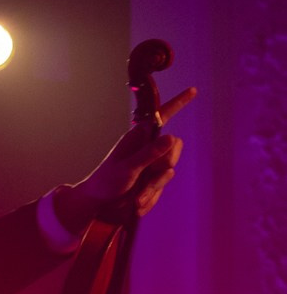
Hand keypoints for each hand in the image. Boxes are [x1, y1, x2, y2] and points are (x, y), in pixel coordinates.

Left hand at [53, 90, 194, 234]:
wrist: (99, 203)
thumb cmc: (107, 182)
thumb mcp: (127, 169)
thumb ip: (149, 154)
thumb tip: (171, 137)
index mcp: (139, 137)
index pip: (162, 116)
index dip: (178, 103)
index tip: (193, 90)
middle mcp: (148, 147)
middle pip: (175, 147)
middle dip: (164, 165)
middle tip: (147, 176)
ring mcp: (152, 163)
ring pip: (169, 170)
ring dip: (153, 187)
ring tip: (135, 197)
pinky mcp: (153, 178)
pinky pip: (163, 186)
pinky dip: (151, 197)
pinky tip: (136, 203)